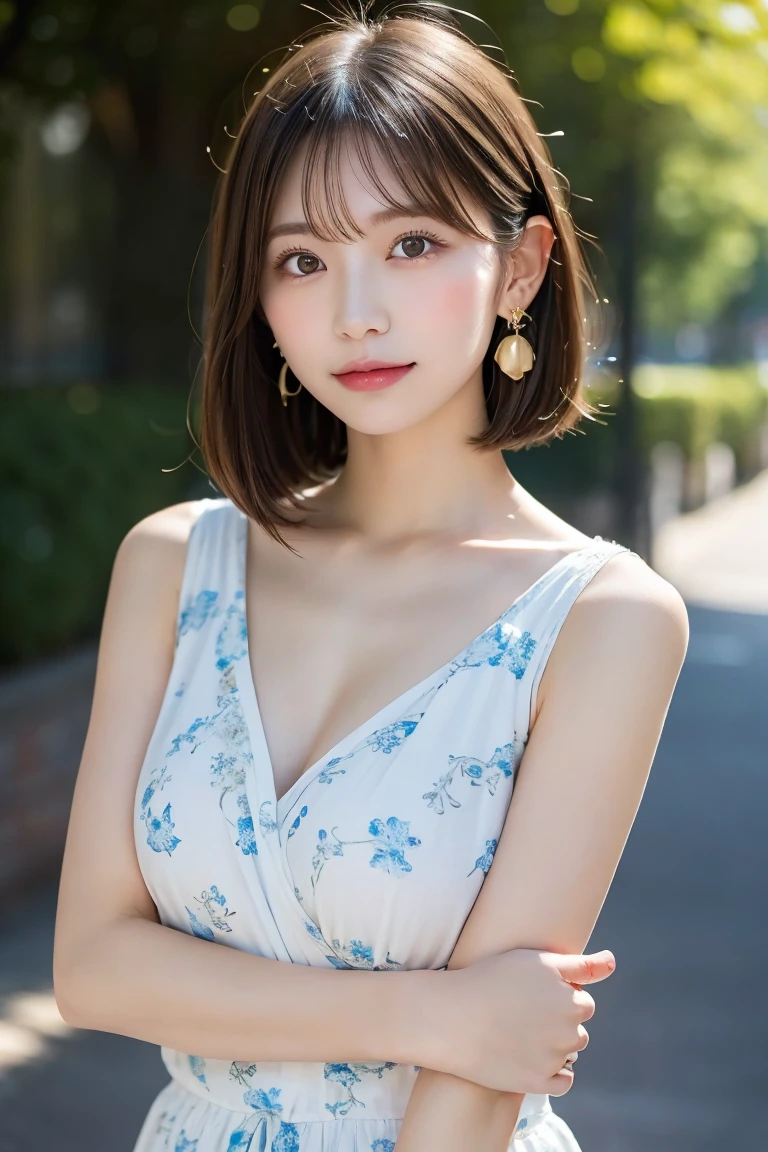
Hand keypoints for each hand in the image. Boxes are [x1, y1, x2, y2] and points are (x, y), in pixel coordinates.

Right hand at [426, 948, 614, 1094]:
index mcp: (572, 1000)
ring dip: (555, 1046)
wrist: (451, 1016)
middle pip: (577, 1029)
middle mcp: (569, 1031)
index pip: (583, 1001)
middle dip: (559, 1022)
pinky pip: (563, 1081)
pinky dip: (552, 1072)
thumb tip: (614, 962)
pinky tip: (528, 1057)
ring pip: (570, 1053)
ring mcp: (554, 1059)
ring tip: (520, 1033)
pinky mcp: (538, 1083)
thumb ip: (581, 965)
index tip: (532, 994)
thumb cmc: (491, 979)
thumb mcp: (537, 961)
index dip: (557, 996)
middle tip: (523, 1013)